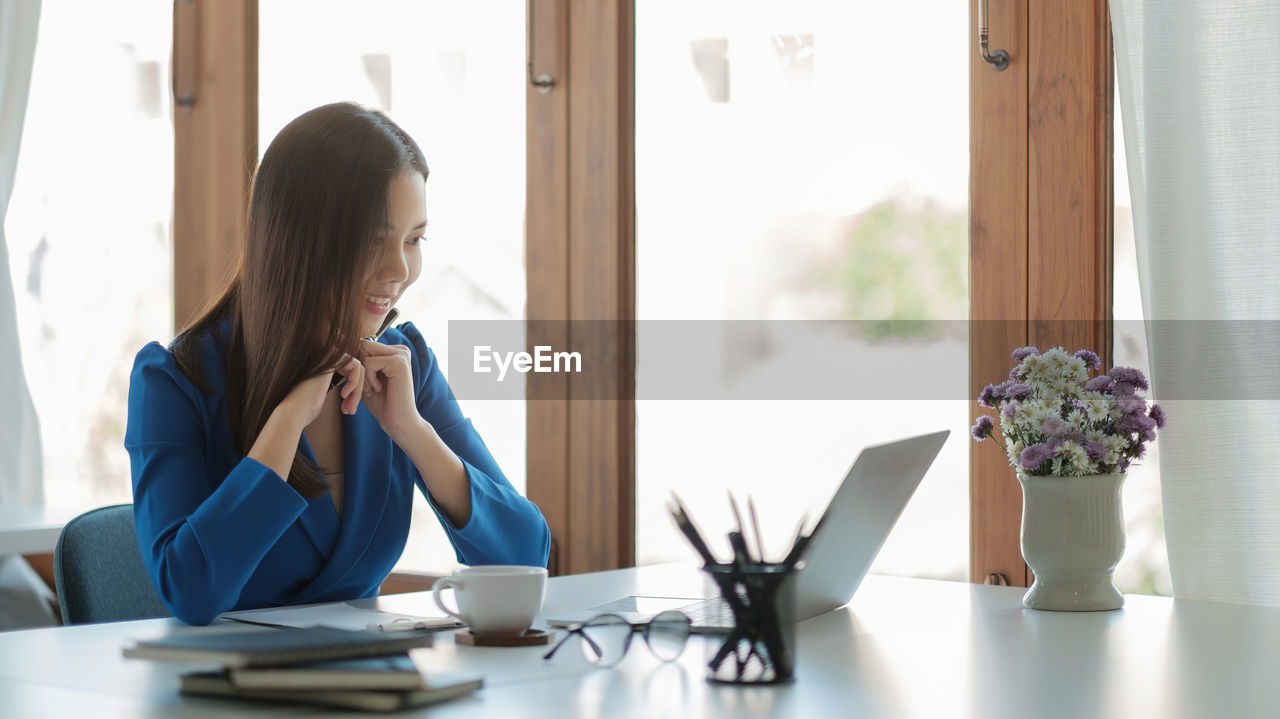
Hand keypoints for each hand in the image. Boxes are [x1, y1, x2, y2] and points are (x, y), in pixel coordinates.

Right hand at [250, 355, 364, 480]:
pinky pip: (356, 366)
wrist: (293, 412)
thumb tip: (358, 382)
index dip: (354, 390)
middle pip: (353, 370)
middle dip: (357, 392)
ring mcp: (326, 355)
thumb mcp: (322, 393)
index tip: (351, 406)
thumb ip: (335, 382)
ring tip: (350, 408)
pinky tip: (343, 395)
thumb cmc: (305, 409)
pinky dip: (355, 383)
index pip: (348, 371)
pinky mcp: (331, 357)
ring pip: (357, 369)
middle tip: (351, 411)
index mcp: (321, 364)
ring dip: (357, 391)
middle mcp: (324, 356)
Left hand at [357, 340, 421, 441]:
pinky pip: (369, 362)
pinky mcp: (399, 362)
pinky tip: (378, 389)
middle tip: (367, 389)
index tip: (365, 385)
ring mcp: (401, 354)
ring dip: (363, 375)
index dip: (357, 364)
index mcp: (394, 351)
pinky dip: (368, 379)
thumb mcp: (366, 378)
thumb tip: (341, 346)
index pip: (363, 345)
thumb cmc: (381, 403)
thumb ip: (359, 362)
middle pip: (363, 346)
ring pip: (364, 353)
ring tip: (372, 390)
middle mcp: (400, 350)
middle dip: (358, 369)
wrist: (398, 422)